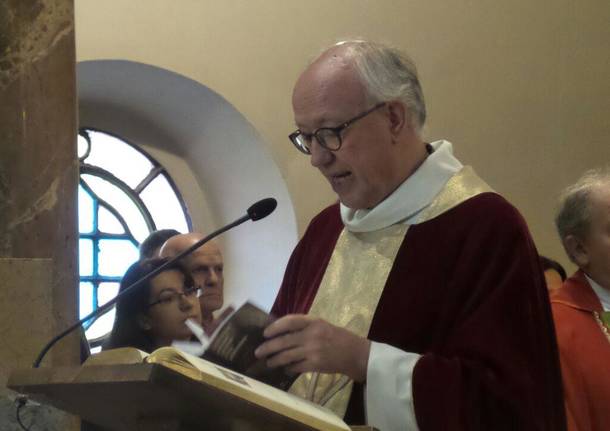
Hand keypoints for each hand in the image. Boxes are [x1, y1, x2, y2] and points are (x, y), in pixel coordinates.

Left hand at [254, 314, 370, 381]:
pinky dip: (288, 368)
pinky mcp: (315, 365)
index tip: (265, 333)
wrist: (354, 353)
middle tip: (258, 352)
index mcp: (313, 322)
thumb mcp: (321, 325)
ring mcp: (313, 350)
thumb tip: (279, 330)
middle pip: (284, 341)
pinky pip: (295, 367)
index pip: (290, 321)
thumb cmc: (336, 336)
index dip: (275, 326)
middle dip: (268, 347)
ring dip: (275, 360)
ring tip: (268, 362)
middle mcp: (312, 335)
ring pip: (287, 356)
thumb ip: (303, 326)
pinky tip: (284, 369)